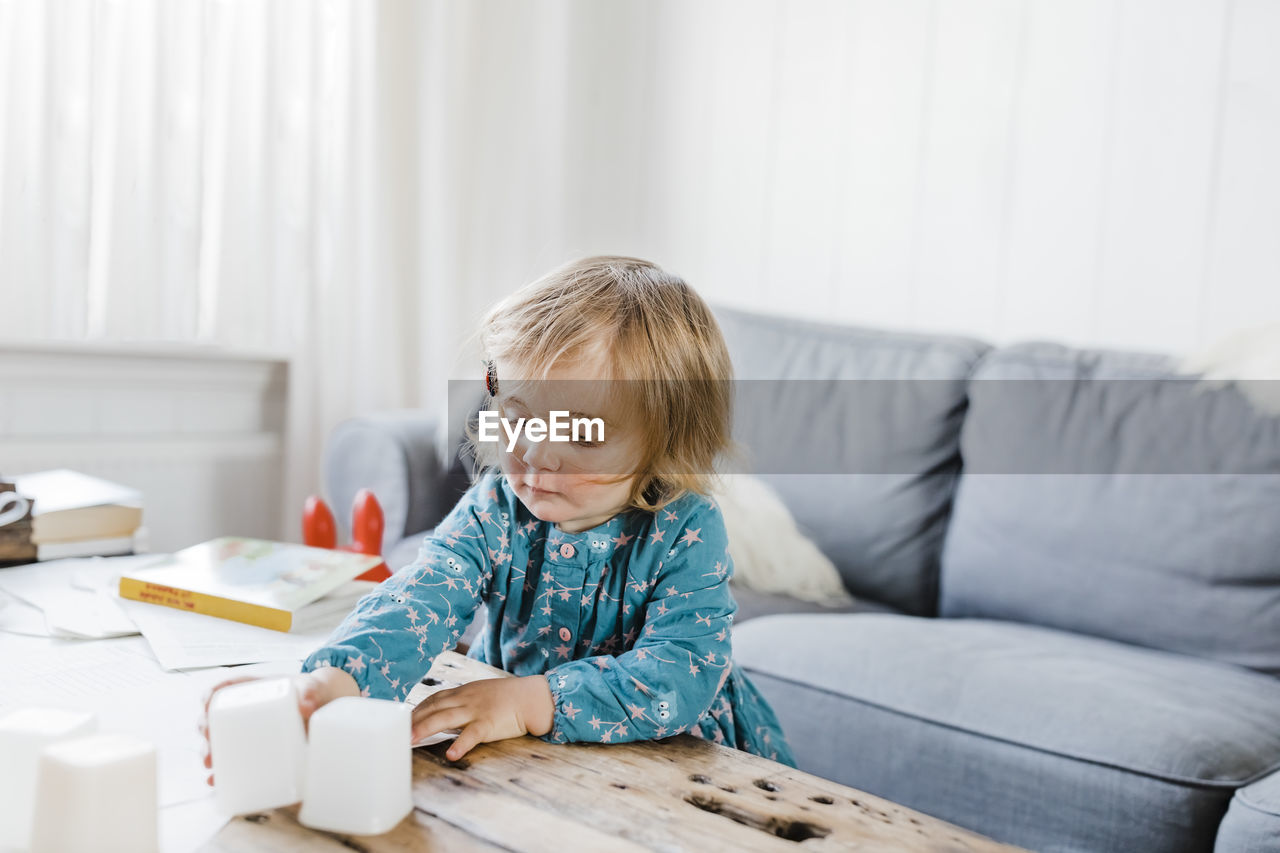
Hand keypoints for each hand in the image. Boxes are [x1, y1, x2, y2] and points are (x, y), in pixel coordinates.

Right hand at [197, 667, 359, 785]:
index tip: (206, 702)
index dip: (210, 694)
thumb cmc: (313, 694)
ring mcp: (248, 732)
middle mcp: (245, 711)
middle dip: (205, 728)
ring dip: (209, 752)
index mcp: (254, 690)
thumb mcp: (311, 688)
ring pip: (219, 740)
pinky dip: (222, 771)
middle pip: (215, 716)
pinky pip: (233, 760)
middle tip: (208, 738)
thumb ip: (311, 693)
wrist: (326, 709)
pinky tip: (215, 781)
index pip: (225, 688)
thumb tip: (307, 707)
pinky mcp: (256, 751)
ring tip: (210, 764)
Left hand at [411, 675, 553, 761]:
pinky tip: (451, 755)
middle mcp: (466, 699)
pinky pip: (472, 734)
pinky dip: (460, 744)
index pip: (434, 698)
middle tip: (396, 731)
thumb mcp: (481, 693)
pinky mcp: (489, 724)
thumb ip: (463, 702)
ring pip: (446, 718)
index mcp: (464, 692)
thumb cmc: (508, 698)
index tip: (402, 719)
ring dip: (426, 728)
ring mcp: (476, 710)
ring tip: (411, 739)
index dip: (417, 709)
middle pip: (434, 707)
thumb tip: (445, 714)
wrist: (531, 698)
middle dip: (413, 719)